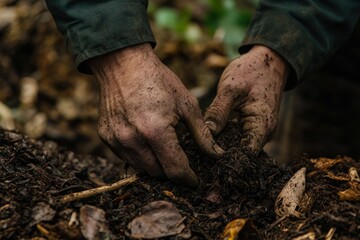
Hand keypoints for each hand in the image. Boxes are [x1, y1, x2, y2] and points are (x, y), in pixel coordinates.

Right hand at [89, 43, 222, 186]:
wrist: (123, 64)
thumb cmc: (158, 80)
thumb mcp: (187, 104)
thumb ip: (202, 133)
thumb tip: (216, 154)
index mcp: (155, 131)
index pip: (175, 170)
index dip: (188, 179)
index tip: (195, 181)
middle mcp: (132, 140)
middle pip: (157, 173)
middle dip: (172, 172)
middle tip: (182, 162)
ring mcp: (116, 140)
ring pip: (141, 168)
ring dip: (156, 165)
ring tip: (165, 151)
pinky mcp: (106, 137)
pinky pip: (126, 158)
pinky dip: (140, 156)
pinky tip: (147, 142)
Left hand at [205, 45, 288, 151]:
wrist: (268, 61)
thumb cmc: (251, 71)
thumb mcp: (231, 89)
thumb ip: (218, 112)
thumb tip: (207, 134)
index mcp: (262, 126)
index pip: (245, 154)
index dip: (226, 158)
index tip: (205, 156)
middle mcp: (264, 133)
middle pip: (241, 153)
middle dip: (221, 153)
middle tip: (197, 152)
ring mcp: (258, 130)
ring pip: (238, 145)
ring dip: (222, 145)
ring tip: (200, 145)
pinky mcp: (252, 126)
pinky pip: (238, 137)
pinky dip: (225, 136)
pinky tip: (209, 135)